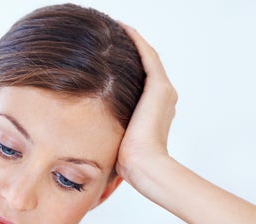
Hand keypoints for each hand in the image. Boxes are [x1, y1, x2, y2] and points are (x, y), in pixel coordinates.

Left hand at [116, 23, 178, 191]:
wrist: (145, 165)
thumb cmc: (129, 161)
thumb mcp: (118, 139)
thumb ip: (113, 129)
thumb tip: (90, 132)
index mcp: (156, 110)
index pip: (142, 81)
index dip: (130, 66)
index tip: (112, 57)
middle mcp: (164, 98)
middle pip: (147, 66)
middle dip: (131, 50)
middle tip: (113, 35)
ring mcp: (164, 91)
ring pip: (148, 57)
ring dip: (133, 41)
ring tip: (117, 27)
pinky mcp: (159, 87)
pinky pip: (147, 55)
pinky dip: (136, 40)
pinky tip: (123, 28)